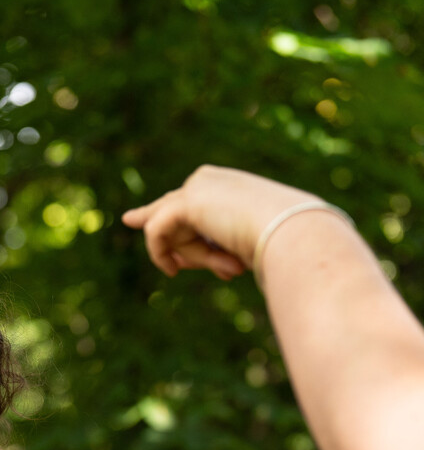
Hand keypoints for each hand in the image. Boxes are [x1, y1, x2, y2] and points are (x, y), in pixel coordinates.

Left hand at [122, 165, 319, 280]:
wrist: (293, 235)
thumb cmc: (279, 246)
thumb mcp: (241, 248)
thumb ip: (213, 248)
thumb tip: (179, 261)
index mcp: (228, 185)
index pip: (185, 210)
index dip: (177, 238)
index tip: (156, 248)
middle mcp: (209, 180)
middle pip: (171, 220)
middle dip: (184, 251)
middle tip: (176, 270)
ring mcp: (197, 186)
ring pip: (170, 231)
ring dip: (196, 257)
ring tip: (231, 266)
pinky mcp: (187, 201)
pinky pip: (156, 232)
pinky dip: (164, 254)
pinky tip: (172, 268)